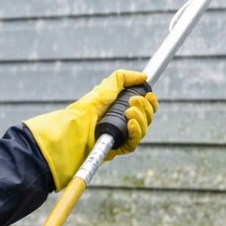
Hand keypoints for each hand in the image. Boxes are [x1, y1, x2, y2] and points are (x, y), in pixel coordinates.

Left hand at [24, 70, 157, 188]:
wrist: (75, 127)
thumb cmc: (86, 109)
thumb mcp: (105, 88)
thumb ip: (123, 78)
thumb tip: (143, 76)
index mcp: (122, 110)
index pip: (145, 108)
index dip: (150, 102)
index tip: (149, 94)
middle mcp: (123, 124)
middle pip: (147, 118)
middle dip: (145, 108)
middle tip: (132, 102)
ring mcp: (121, 137)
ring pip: (143, 130)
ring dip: (141, 118)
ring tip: (128, 111)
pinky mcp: (117, 149)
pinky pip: (134, 143)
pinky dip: (135, 131)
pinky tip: (130, 123)